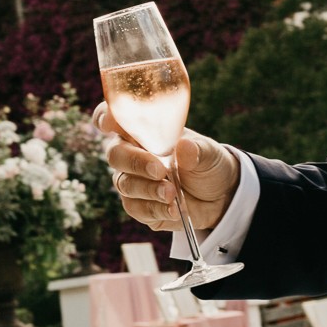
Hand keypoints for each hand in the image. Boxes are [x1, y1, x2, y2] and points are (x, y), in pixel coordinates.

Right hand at [94, 102, 238, 231]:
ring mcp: (133, 182)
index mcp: (144, 132)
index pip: (114, 118)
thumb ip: (197, 150)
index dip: (105, 117)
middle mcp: (132, 154)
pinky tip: (173, 208)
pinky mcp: (140, 207)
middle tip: (160, 170)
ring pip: (125, 184)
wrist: (220, 195)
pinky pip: (137, 209)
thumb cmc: (207, 163)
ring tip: (173, 193)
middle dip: (136, 162)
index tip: (109, 122)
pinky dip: (156, 209)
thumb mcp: (209, 152)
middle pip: (115, 154)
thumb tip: (184, 148)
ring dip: (149, 189)